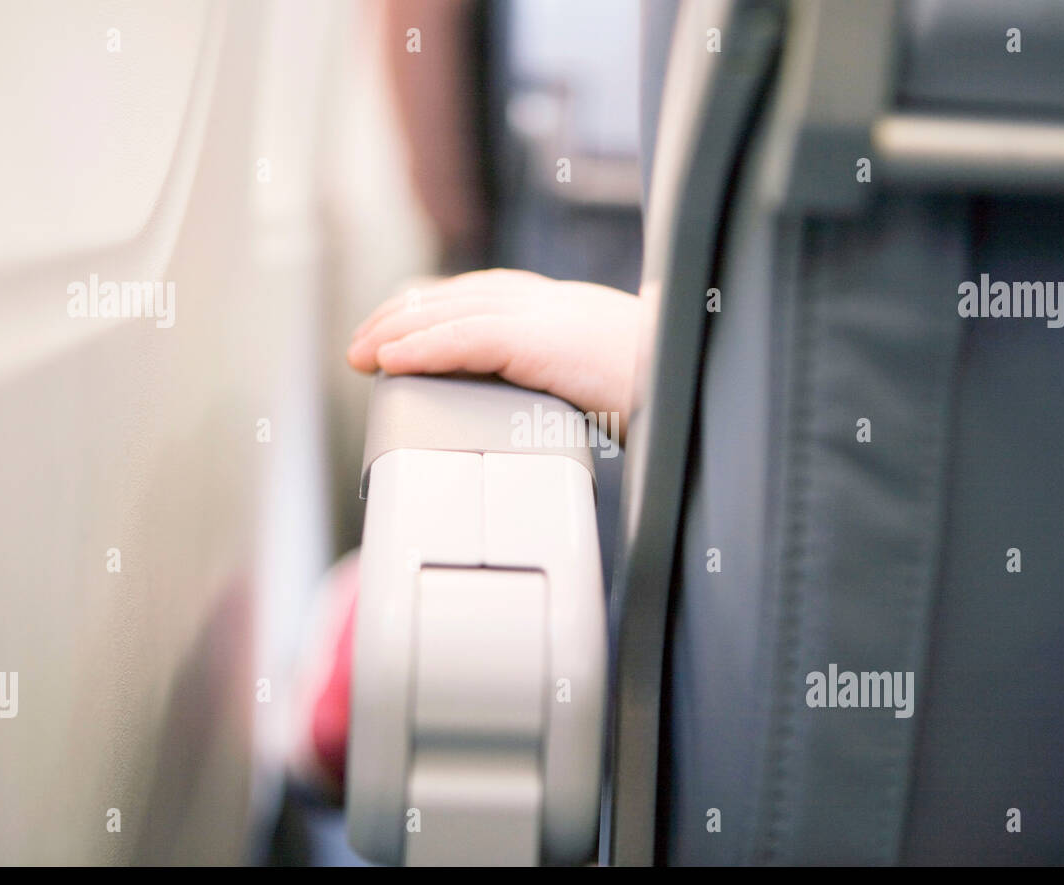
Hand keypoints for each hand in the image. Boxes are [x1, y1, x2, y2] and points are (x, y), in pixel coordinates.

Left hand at [348, 269, 641, 442]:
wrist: (701, 378)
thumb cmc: (666, 386)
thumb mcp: (609, 376)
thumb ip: (573, 379)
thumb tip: (557, 410)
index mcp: (565, 308)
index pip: (485, 295)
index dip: (437, 307)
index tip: (403, 322)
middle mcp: (549, 302)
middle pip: (457, 297)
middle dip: (403, 317)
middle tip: (364, 342)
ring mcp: (544, 315)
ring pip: (451, 314)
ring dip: (398, 332)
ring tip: (362, 352)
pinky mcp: (540, 339)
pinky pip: (466, 339)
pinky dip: (423, 348)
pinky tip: (392, 360)